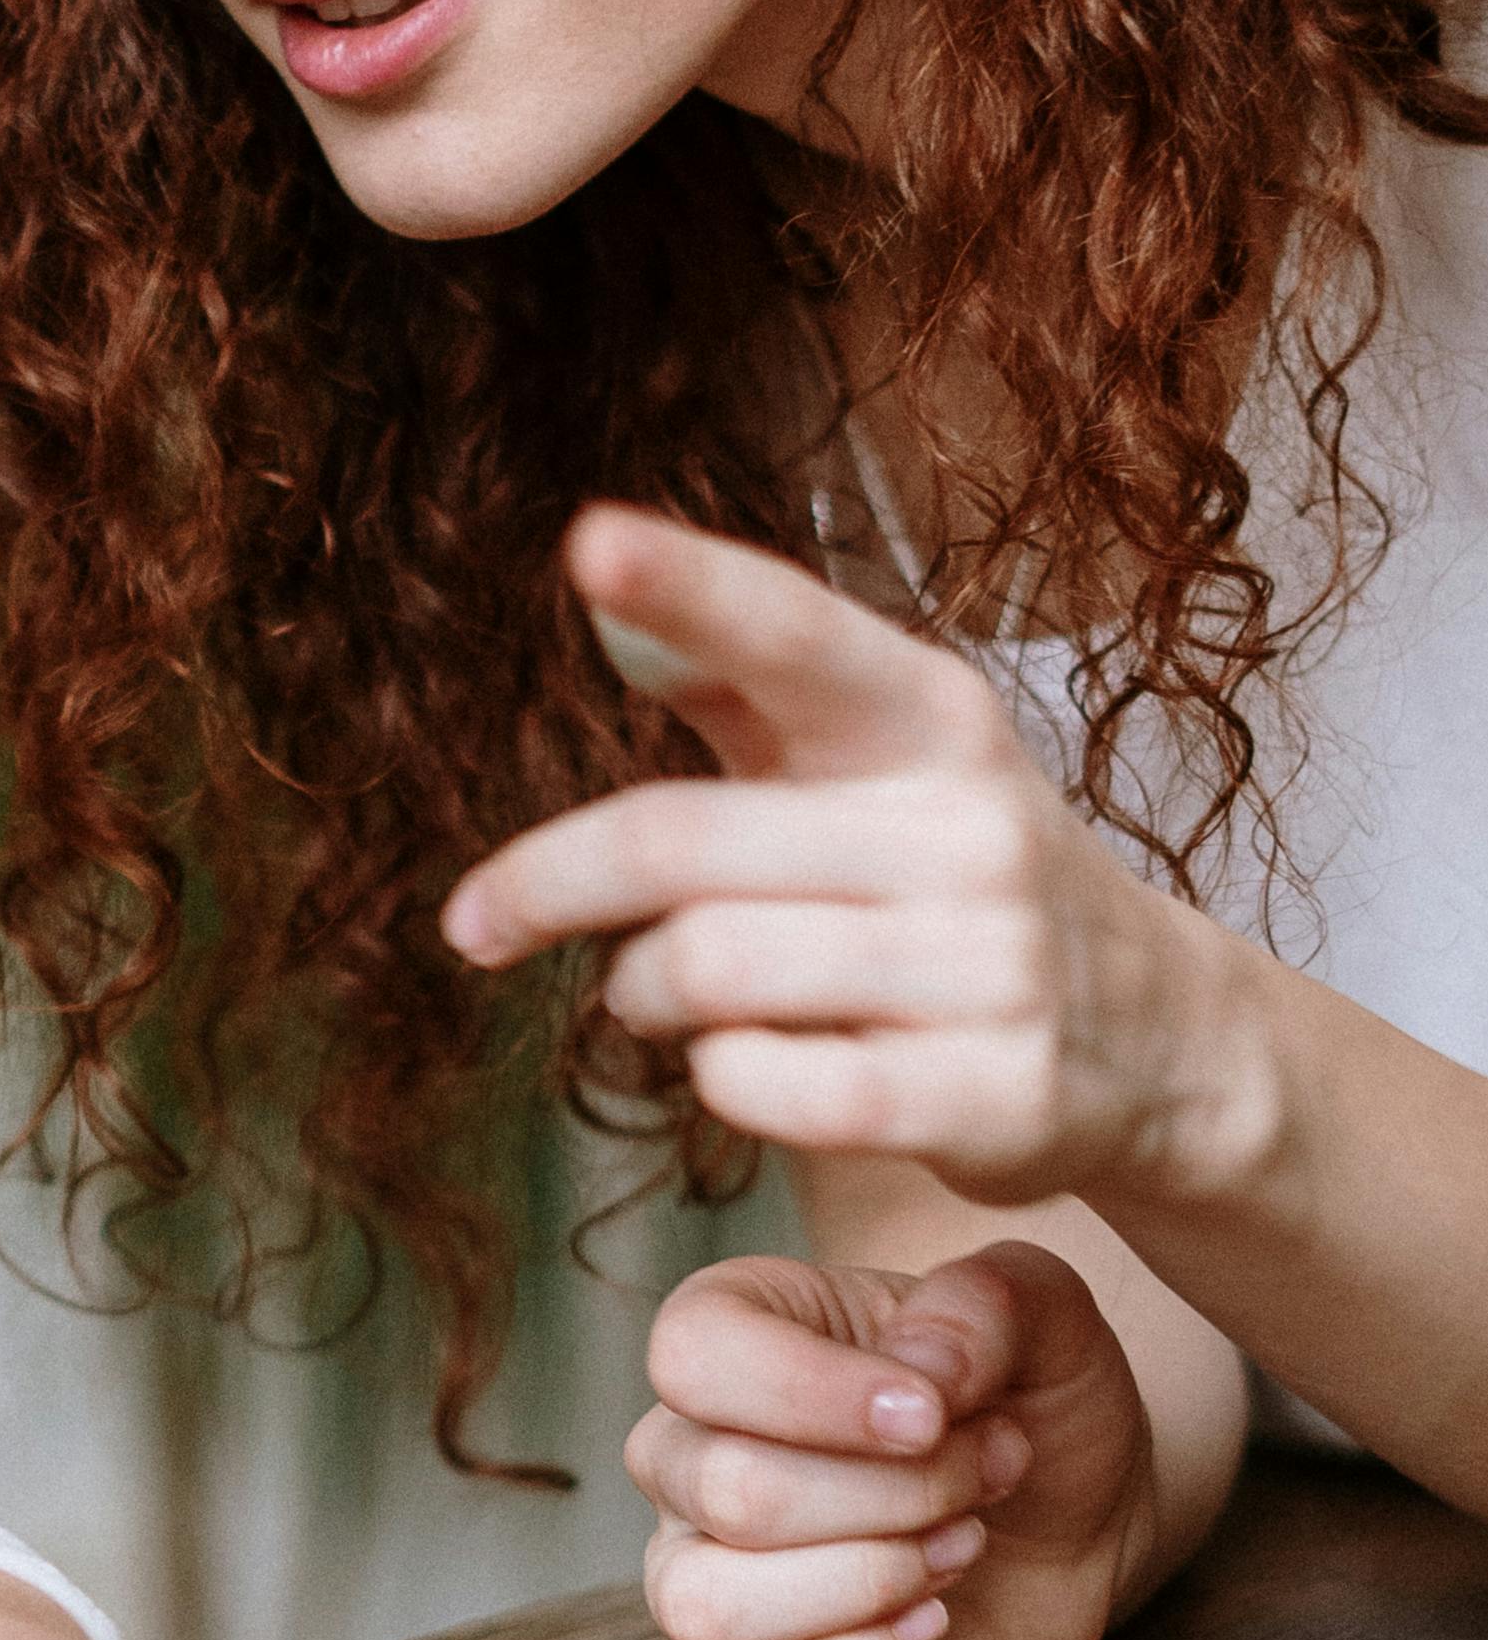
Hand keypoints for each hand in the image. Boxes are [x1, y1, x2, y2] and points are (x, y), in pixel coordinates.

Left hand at [436, 506, 1272, 1215]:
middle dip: (549, 882)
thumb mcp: (879, 761)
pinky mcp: (990, 1096)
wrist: (1160, 1038)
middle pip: (679, 841)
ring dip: (639, 991)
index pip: (797, 636)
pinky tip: (740, 1064)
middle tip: (479, 920)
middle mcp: (968, 827)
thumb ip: (740, 682)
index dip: (691, 586)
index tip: (588, 542)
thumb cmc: (955, 878)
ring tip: (655, 995)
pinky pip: (771, 1085)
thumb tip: (607, 586)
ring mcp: (990, 966)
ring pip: (708, 967)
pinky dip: (719, 1079)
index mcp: (929, 719)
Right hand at [630, 1239, 1158, 1639]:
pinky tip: (929, 1625)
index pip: (694, 1357)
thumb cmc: (1030, 1401)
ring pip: (706, 1608)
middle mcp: (686, 1454)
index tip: (934, 1413)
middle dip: (895, 1495)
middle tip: (984, 1475)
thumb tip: (920, 1368)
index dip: (816, 1394)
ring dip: (867, 1585)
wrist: (1077, 1516)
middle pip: (731, 1493)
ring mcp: (700, 1569)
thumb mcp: (1044, 1313)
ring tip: (960, 1546)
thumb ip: (987, 1302)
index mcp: (727, 1337)